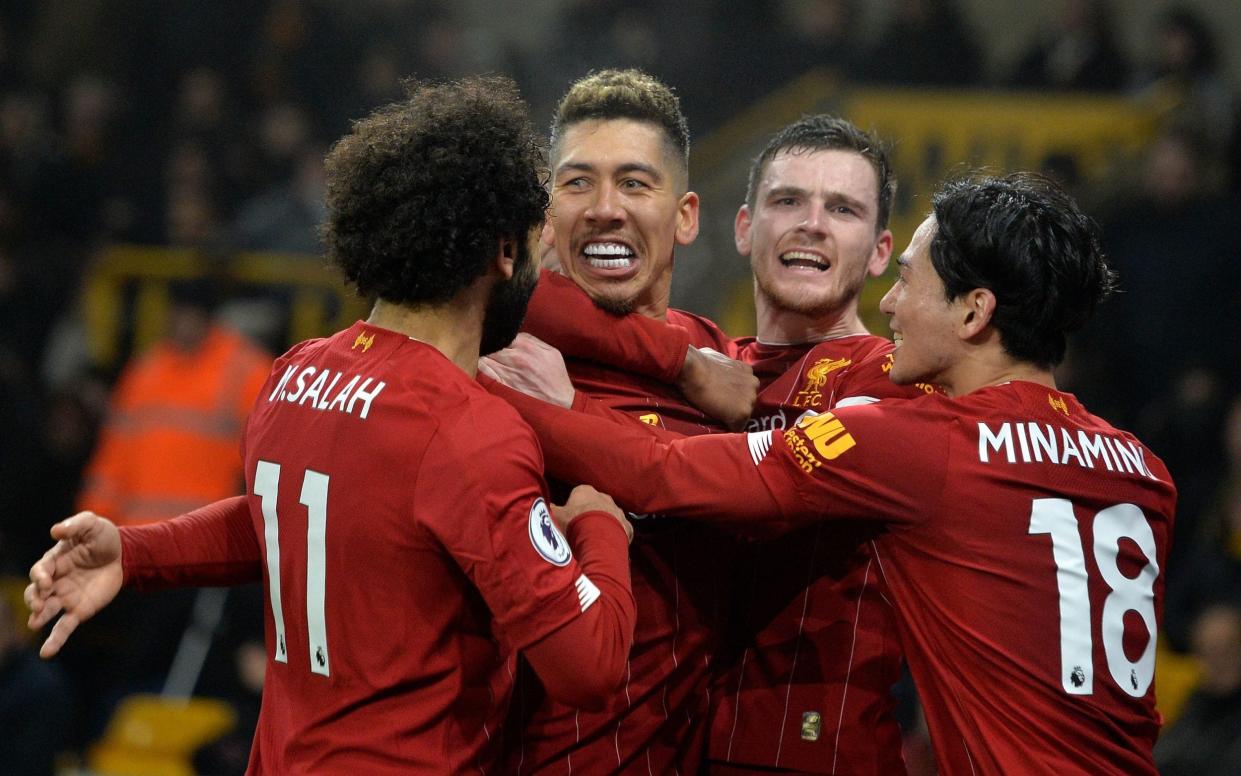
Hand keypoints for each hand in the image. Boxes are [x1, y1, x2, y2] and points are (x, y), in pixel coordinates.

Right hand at [25, 512, 123, 657]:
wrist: (125, 554)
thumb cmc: (103, 537)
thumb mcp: (91, 524)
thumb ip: (74, 525)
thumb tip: (55, 531)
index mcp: (54, 561)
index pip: (40, 570)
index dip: (40, 576)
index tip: (46, 581)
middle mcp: (55, 582)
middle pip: (36, 593)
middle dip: (34, 599)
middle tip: (39, 604)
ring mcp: (65, 598)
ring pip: (46, 612)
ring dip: (38, 618)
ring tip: (34, 623)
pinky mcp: (78, 611)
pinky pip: (63, 628)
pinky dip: (54, 640)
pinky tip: (46, 653)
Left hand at [479, 333, 575, 407]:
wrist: (561, 402)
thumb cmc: (556, 377)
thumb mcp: (551, 352)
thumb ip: (532, 340)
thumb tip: (515, 335)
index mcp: (527, 346)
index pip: (502, 335)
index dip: (499, 339)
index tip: (499, 343)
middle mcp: (515, 358)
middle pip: (491, 346)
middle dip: (490, 347)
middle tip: (491, 352)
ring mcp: (508, 372)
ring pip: (485, 357)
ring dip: (485, 357)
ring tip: (489, 360)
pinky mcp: (502, 386)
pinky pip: (484, 372)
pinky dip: (482, 368)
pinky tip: (486, 369)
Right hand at [554, 485, 632, 543]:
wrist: (598, 539)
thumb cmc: (573, 524)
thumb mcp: (554, 516)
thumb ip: (549, 510)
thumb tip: (540, 507)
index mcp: (585, 491)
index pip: (577, 496)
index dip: (571, 509)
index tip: (568, 521)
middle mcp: (604, 497)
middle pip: (594, 506)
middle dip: (588, 517)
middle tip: (579, 532)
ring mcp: (618, 512)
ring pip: (609, 518)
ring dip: (602, 527)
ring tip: (592, 542)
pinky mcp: (627, 526)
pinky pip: (621, 531)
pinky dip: (614, 538)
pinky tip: (606, 547)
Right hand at [677, 346, 757, 430]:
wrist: (692, 369)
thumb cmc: (698, 361)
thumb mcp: (718, 358)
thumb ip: (725, 367)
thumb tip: (717, 369)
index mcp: (748, 371)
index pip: (745, 390)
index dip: (732, 396)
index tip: (721, 397)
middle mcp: (754, 384)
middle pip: (747, 403)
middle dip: (734, 406)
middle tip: (717, 405)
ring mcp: (750, 399)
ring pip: (743, 416)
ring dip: (731, 417)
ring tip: (715, 413)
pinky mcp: (742, 413)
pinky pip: (737, 427)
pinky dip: (727, 427)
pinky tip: (716, 420)